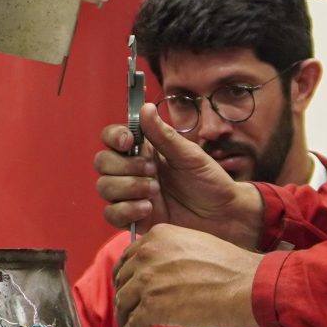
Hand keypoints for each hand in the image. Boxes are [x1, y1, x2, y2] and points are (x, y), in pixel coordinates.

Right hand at [93, 104, 262, 246]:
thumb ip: (164, 135)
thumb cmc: (210, 182)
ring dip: (128, 187)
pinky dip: (126, 210)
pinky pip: (112, 213)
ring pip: (104, 186)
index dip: (114, 137)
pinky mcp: (134, 218)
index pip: (113, 137)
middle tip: (152, 171)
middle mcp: (133, 170)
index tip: (127, 141)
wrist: (223, 216)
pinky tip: (148, 209)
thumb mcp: (189, 155)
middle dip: (124, 166)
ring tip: (155, 192)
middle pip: (103, 162)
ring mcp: (131, 194)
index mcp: (145, 150)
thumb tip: (145, 108)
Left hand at [112, 225, 264, 326]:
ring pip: (122, 302)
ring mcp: (148, 280)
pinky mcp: (153, 307)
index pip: (128, 258)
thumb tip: (157, 273)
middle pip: (122, 280)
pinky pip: (132, 324)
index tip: (127, 288)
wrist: (248, 286)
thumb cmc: (230, 270)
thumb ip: (170, 254)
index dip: (125, 276)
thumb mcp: (194, 246)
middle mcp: (148, 254)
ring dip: (123, 318)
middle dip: (123, 297)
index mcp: (158, 237)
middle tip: (127, 311)